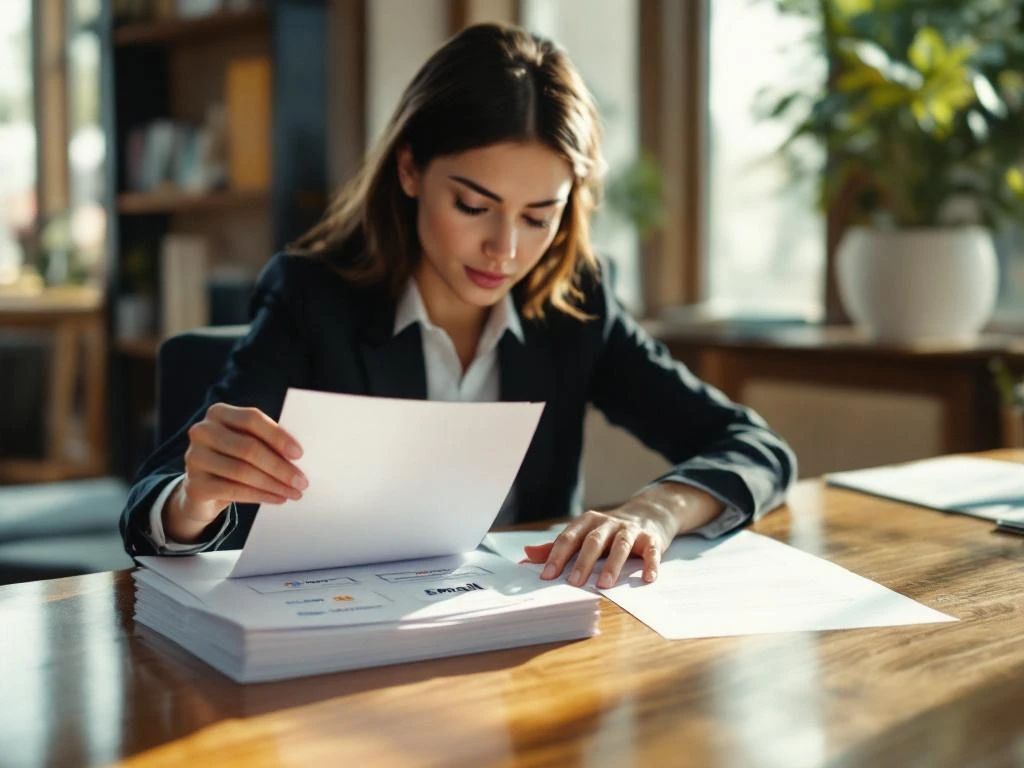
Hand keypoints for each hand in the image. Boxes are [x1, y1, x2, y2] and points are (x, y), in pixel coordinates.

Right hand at [164, 403, 306, 543]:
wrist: (204, 490)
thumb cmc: (234, 459)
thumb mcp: (249, 443)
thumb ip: (267, 442)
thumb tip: (297, 455)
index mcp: (218, 413)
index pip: (251, 419)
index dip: (277, 436)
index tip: (299, 454)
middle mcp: (202, 432)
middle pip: (248, 448)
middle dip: (280, 467)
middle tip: (302, 481)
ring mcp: (194, 458)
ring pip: (242, 471)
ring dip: (274, 484)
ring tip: (294, 492)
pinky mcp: (195, 485)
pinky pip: (233, 490)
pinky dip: (260, 496)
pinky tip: (278, 499)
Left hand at [522, 483, 724, 588]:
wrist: (647, 515)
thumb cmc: (608, 532)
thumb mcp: (583, 535)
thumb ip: (557, 547)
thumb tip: (526, 556)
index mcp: (587, 522)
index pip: (569, 538)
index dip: (557, 556)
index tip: (547, 575)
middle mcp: (608, 523)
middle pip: (593, 541)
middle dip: (583, 562)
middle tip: (573, 583)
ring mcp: (630, 530)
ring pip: (620, 546)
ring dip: (612, 565)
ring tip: (604, 585)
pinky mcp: (651, 539)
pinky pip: (651, 551)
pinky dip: (650, 564)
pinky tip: (647, 579)